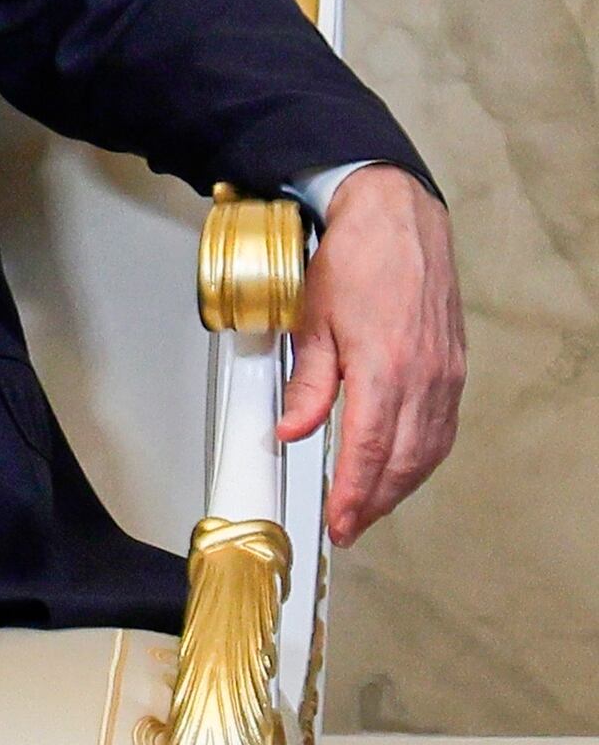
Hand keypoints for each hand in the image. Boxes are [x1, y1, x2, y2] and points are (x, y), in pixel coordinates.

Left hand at [286, 167, 464, 545]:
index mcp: (384, 367)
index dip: (352, 493)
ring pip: (428, 449)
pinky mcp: (453, 366)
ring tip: (370, 508)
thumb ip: (307, 384)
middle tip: (348, 527)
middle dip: (375, 501)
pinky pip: (442, 427)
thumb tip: (291, 431)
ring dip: (400, 486)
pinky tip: (402, 468)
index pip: (368, 449)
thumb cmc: (353, 259)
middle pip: (403, 460)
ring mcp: (445, 372)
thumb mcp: (310, 320)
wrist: (396, 217)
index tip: (338, 522)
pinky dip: (422, 457)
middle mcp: (424, 376)